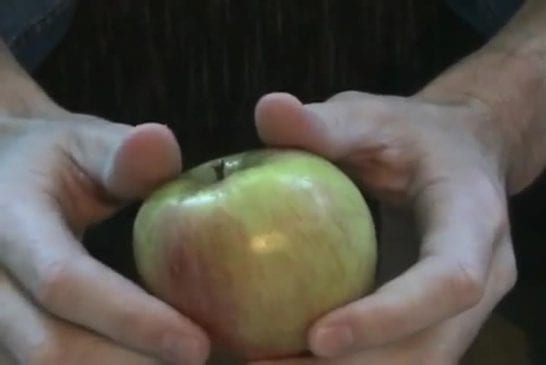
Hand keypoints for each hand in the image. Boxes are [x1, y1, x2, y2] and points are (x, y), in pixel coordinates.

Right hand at [0, 110, 209, 363]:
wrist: (2, 176)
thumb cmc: (52, 159)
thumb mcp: (83, 142)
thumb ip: (120, 153)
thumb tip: (161, 142)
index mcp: (8, 222)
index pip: (64, 282)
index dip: (130, 318)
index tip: (195, 344)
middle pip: (49, 347)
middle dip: (128, 363)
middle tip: (198, 363)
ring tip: (174, 363)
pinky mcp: (0, 333)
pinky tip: (142, 360)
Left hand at [250, 91, 516, 363]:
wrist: (460, 152)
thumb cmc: (414, 133)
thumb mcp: (370, 116)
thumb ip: (323, 122)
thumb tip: (267, 108)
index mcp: (473, 219)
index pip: (448, 281)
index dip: (388, 316)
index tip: (317, 337)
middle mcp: (483, 273)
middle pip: (432, 347)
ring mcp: (465, 303)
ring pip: (420, 363)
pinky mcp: (439, 314)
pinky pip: (404, 355)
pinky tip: (296, 357)